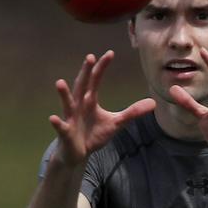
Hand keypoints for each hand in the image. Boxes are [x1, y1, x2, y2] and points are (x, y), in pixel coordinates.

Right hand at [49, 51, 155, 166]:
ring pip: (67, 104)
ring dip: (64, 94)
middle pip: (82, 86)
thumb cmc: (94, 134)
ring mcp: (71, 118)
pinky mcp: (66, 133)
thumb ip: (132, 112)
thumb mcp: (117, 123)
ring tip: (60, 82)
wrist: (79, 153)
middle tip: (89, 57)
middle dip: (85, 72)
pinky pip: (62, 127)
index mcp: (90, 100)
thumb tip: (153, 103)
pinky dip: (58, 123)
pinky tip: (53, 118)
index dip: (102, 67)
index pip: (96, 80)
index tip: (110, 53)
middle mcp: (79, 105)